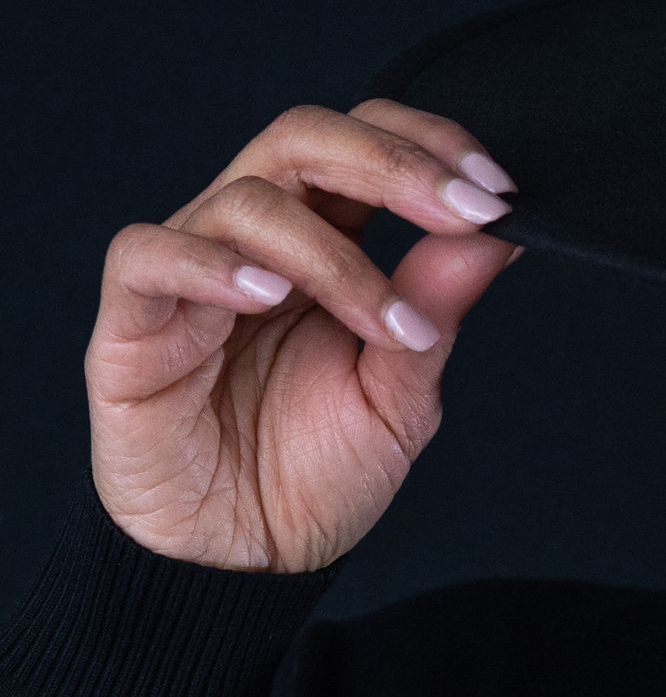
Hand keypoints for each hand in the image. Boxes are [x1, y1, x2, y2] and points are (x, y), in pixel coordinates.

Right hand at [84, 101, 522, 572]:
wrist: (247, 558)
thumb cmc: (313, 472)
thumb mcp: (400, 398)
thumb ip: (436, 315)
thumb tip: (497, 234)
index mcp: (322, 240)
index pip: (365, 141)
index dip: (429, 146)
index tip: (500, 193)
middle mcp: (255, 239)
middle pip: (306, 138)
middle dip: (393, 163)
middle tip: (463, 208)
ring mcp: (191, 273)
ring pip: (247, 200)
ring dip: (334, 255)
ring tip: (386, 325)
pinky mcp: (134, 321)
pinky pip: (149, 256)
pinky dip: (210, 264)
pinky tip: (267, 296)